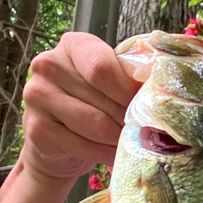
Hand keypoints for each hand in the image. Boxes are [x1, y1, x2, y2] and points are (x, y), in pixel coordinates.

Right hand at [0, 32, 139, 202]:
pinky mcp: (38, 129)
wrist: (56, 144)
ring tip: (133, 145)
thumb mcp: (111, 86)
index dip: (130, 92)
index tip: (147, 108)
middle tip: (146, 134)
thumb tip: (165, 91)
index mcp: (74, 45)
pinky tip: (115, 157)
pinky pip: (85, 146)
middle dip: (130, 120)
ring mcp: (37, 96)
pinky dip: (107, 155)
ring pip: (97, 125)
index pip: (104, 67)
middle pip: (103, 99)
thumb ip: (131, 80)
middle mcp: (49, 65)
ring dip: (121, 140)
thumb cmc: (93, 107)